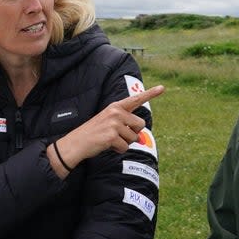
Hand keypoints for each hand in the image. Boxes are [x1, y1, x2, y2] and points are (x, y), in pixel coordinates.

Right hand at [48, 85, 164, 173]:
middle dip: (133, 134)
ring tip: (110, 140)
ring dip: (124, 143)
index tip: (162, 88)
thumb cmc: (94, 133)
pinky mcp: (112, 136)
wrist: (77, 142)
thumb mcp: (110, 123)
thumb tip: (141, 139)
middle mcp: (116, 113)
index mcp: (115, 107)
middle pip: (140, 125)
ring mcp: (114, 124)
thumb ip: (126, 127)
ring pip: (133, 138)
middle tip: (118, 135)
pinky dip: (118, 149)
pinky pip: (125, 147)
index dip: (150, 94)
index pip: (136, 99)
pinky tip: (107, 145)